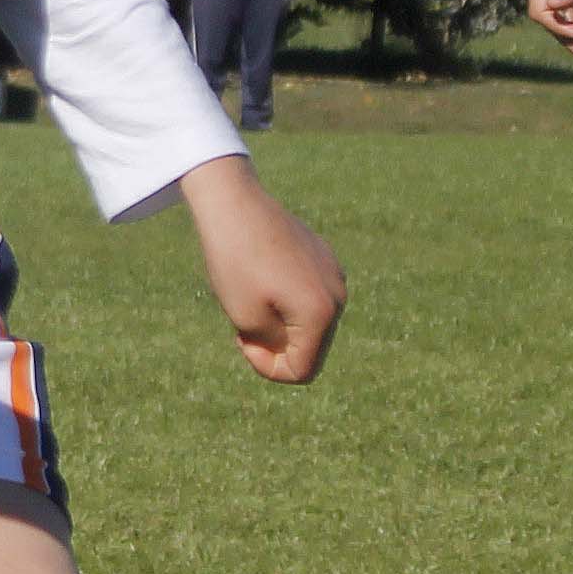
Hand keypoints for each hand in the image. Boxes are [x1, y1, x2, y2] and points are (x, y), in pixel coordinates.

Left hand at [179, 155, 342, 383]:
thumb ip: (276, 346)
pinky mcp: (325, 257)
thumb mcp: (247, 318)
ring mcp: (335, 273)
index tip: (242, 340)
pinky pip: (312, 297)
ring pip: (312, 324)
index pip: (302, 371)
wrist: (233, 202)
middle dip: (278, 348)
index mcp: (322, 313)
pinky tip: (262, 281)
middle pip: (312, 349)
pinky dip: (288, 302)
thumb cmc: (234, 262)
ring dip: (282, 325)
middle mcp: (338, 294)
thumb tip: (294, 348)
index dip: (268, 368)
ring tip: (252, 300)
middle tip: (244, 325)